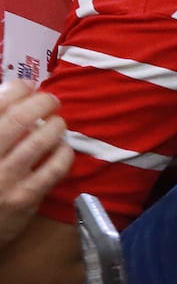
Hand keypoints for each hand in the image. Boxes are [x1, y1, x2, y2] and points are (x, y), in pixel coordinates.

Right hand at [0, 81, 73, 250]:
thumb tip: (11, 95)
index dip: (15, 90)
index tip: (27, 85)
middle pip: (17, 120)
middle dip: (39, 103)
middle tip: (51, 99)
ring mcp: (4, 179)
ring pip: (37, 143)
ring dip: (54, 126)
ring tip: (58, 122)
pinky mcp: (24, 198)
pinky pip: (52, 170)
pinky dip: (62, 154)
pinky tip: (64, 147)